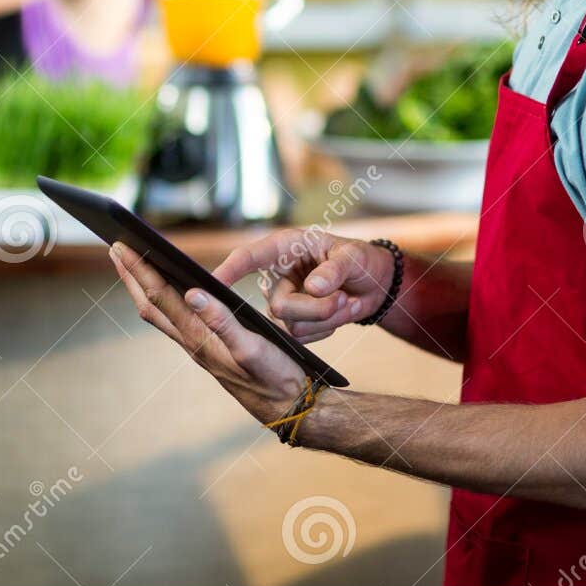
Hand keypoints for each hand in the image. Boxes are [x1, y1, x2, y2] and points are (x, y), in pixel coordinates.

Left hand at [108, 241, 306, 426]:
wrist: (287, 407)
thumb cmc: (273, 377)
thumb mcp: (251, 347)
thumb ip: (222, 321)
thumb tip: (192, 293)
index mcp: (198, 337)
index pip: (160, 296)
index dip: (139, 270)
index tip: (121, 246)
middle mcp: (191, 342)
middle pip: (151, 305)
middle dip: (131, 276)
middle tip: (115, 249)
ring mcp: (197, 348)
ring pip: (160, 314)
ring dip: (143, 289)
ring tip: (133, 267)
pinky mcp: (207, 350)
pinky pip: (176, 321)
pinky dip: (165, 301)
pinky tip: (171, 294)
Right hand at [213, 228, 395, 344]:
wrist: (374, 285)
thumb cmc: (359, 260)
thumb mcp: (353, 258)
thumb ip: (334, 270)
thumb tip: (313, 287)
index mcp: (284, 248)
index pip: (248, 257)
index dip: (229, 271)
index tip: (211, 284)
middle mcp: (278, 275)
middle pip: (279, 305)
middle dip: (316, 308)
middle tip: (342, 298)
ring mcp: (284, 300)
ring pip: (291, 325)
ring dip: (326, 318)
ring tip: (345, 301)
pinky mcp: (294, 322)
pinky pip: (303, 337)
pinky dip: (327, 329)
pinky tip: (339, 313)